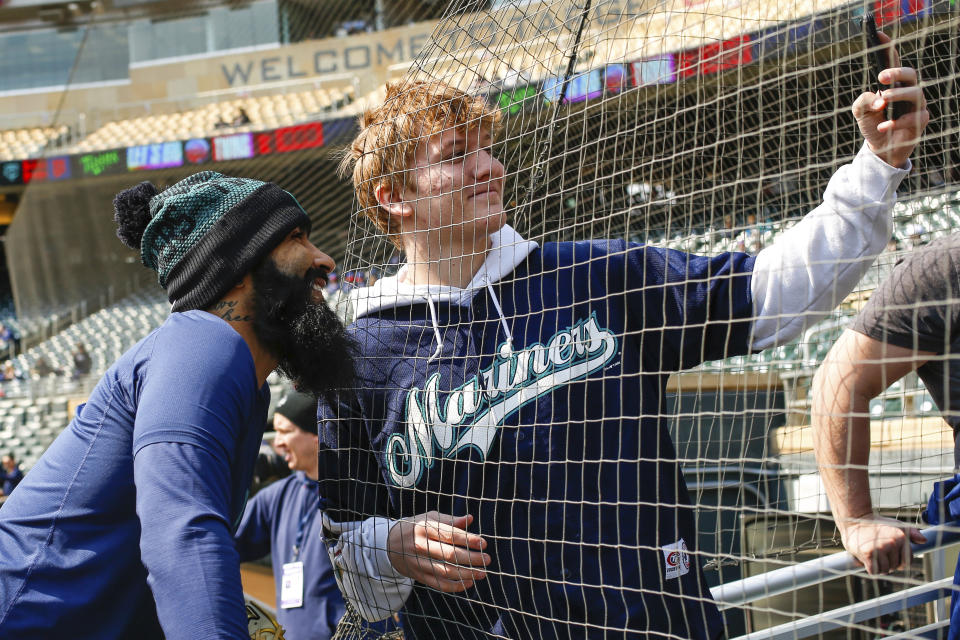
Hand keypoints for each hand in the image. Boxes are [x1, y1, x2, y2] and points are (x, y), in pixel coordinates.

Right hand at [387, 511, 490, 591]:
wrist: (390, 544)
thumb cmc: (415, 527)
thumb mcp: (429, 518)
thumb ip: (450, 520)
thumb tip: (470, 518)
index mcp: (425, 528)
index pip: (451, 535)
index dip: (469, 540)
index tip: (484, 544)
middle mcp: (421, 545)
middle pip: (450, 555)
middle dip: (472, 559)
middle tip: (487, 560)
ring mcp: (419, 562)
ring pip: (446, 572)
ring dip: (466, 574)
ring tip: (482, 574)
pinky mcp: (418, 575)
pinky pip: (438, 584)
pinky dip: (454, 586)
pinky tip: (468, 583)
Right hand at [840, 515, 925, 574]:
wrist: (855, 519)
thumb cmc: (876, 524)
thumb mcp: (896, 525)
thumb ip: (912, 533)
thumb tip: (924, 541)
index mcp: (901, 537)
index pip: (907, 562)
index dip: (899, 562)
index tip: (890, 555)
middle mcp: (892, 543)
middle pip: (894, 567)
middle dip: (888, 564)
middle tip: (879, 553)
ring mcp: (880, 548)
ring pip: (885, 570)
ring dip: (879, 567)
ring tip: (873, 556)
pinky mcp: (868, 554)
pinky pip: (874, 571)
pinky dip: (871, 569)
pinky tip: (867, 560)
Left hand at [852, 32, 928, 168]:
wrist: (881, 149)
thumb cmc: (873, 124)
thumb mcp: (860, 112)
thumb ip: (863, 101)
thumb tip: (878, 99)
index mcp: (892, 84)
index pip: (892, 62)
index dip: (886, 47)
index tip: (877, 35)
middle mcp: (907, 91)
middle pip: (911, 74)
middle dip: (898, 72)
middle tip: (881, 77)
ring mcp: (916, 106)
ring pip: (917, 93)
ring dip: (899, 94)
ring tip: (884, 100)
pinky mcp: (919, 122)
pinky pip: (913, 118)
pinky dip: (896, 122)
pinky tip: (882, 125)